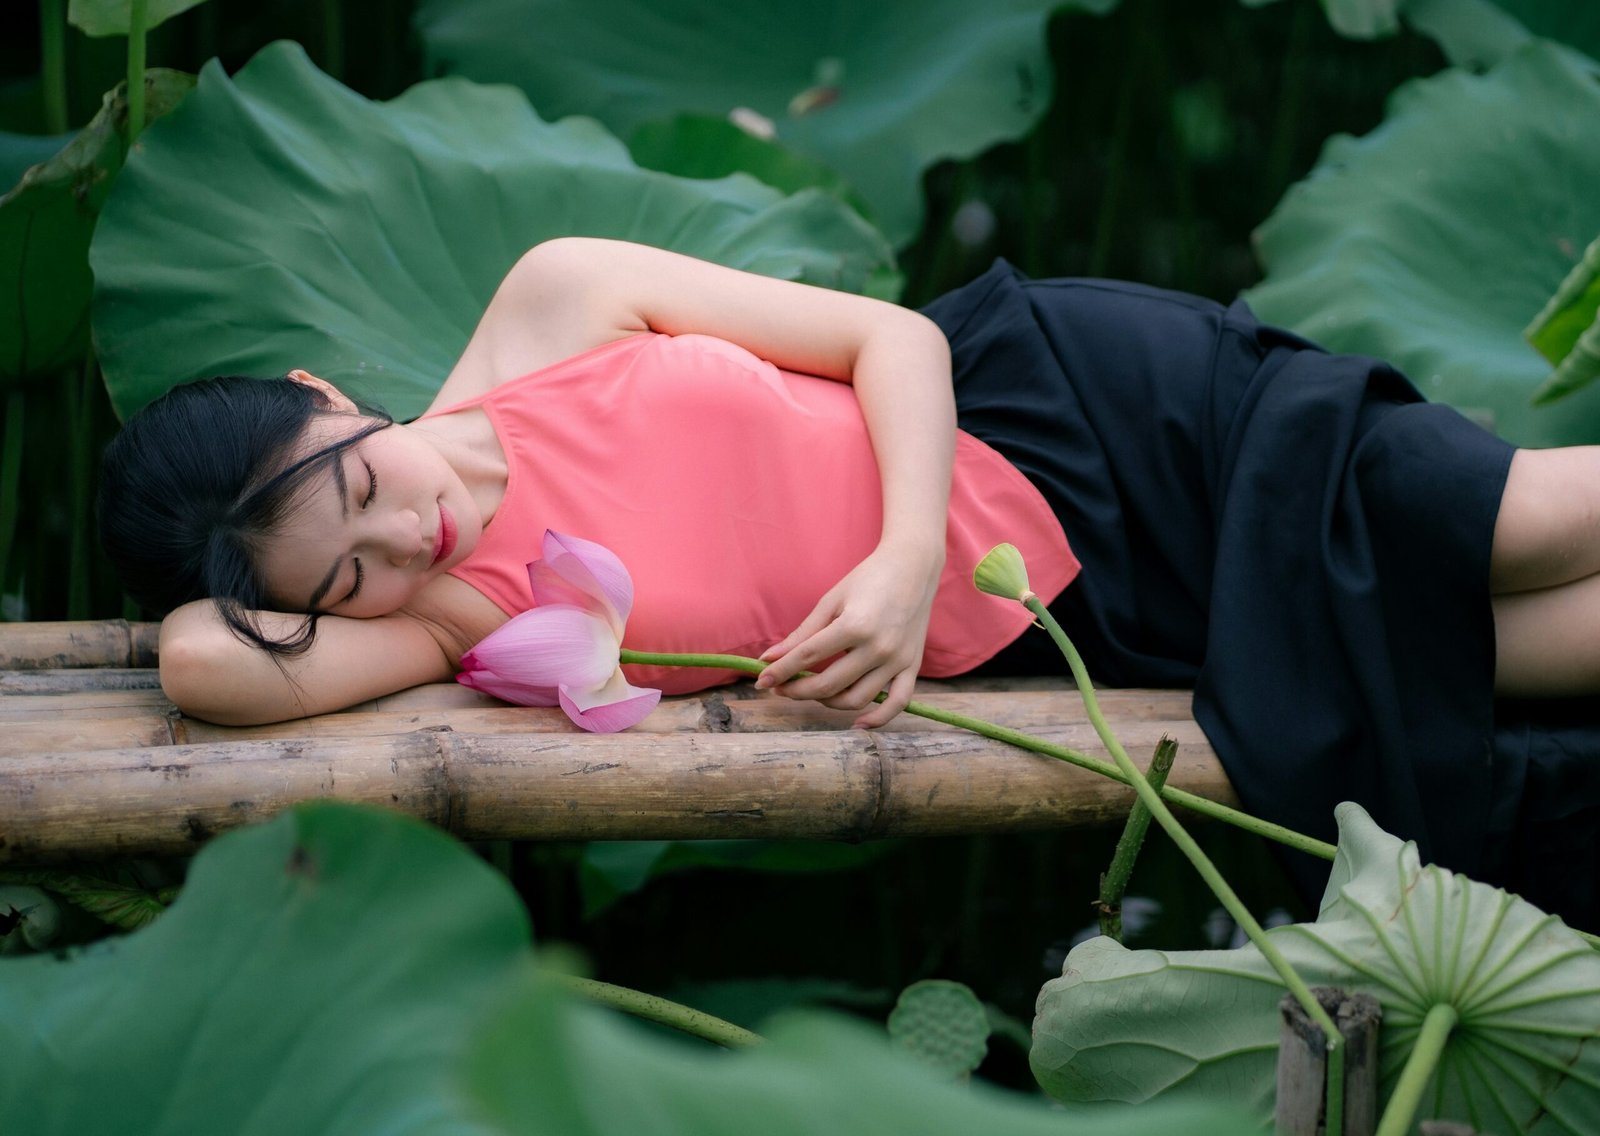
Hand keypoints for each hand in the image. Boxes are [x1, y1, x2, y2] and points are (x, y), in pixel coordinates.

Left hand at [754, 542, 942, 728]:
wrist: (914, 567)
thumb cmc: (868, 579)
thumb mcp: (831, 600)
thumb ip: (802, 633)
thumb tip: (769, 658)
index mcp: (855, 625)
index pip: (807, 657)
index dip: (780, 671)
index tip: (761, 680)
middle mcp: (878, 647)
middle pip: (829, 684)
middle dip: (797, 690)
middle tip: (781, 687)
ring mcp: (898, 660)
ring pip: (856, 699)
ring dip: (827, 702)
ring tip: (812, 692)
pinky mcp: (913, 666)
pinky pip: (897, 703)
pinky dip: (878, 718)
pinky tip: (857, 723)